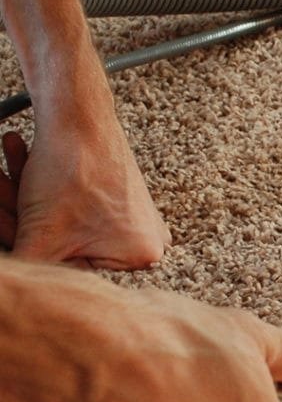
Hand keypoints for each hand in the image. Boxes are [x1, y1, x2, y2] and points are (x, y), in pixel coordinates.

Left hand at [3, 115, 169, 268]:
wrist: (78, 113)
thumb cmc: (70, 171)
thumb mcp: (38, 237)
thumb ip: (27, 269)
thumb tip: (17, 288)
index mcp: (141, 256)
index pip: (73, 271)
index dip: (31, 252)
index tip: (6, 228)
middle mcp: (148, 240)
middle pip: (69, 246)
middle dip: (23, 220)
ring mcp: (137, 218)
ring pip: (66, 223)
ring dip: (26, 200)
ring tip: (2, 171)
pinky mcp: (122, 197)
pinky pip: (75, 206)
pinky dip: (44, 190)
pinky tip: (20, 160)